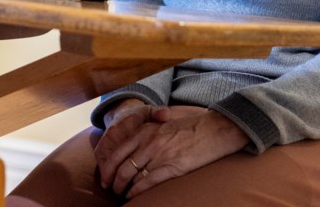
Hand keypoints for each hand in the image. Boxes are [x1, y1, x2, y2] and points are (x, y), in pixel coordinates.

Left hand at [97, 106, 250, 197]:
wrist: (213, 129)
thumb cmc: (190, 126)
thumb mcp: (162, 123)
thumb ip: (147, 131)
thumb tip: (135, 145)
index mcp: (144, 131)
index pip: (117, 152)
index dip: (108, 168)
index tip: (106, 178)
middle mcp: (148, 142)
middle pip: (121, 167)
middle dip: (114, 182)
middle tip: (112, 190)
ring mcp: (159, 155)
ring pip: (132, 177)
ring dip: (125, 189)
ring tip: (123, 195)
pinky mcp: (172, 167)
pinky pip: (148, 183)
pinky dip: (138, 192)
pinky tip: (134, 196)